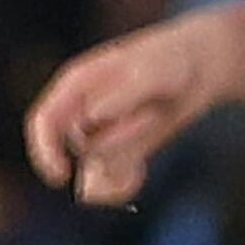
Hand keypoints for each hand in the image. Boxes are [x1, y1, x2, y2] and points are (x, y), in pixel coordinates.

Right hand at [27, 9, 244, 203]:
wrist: (200, 69)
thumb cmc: (171, 61)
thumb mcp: (150, 72)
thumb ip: (122, 94)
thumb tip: (92, 117)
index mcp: (76, 85)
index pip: (44, 122)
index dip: (45, 151)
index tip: (60, 176)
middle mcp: (82, 110)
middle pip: (82, 147)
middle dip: (117, 139)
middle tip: (150, 115)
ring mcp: (102, 132)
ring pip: (99, 165)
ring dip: (127, 154)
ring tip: (153, 119)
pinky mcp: (124, 149)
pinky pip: (112, 179)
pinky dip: (123, 184)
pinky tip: (140, 174)